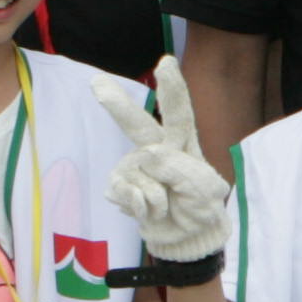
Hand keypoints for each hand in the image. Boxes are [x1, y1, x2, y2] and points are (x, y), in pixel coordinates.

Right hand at [98, 56, 232, 259]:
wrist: (185, 238)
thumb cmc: (200, 207)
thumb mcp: (204, 191)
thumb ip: (180, 171)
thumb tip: (147, 156)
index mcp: (181, 144)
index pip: (178, 114)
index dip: (173, 89)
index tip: (166, 62)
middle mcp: (154, 149)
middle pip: (137, 125)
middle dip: (118, 106)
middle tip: (97, 84)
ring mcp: (134, 165)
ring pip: (137, 175)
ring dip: (155, 198)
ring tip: (166, 206)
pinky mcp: (119, 184)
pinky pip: (124, 193)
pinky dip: (140, 208)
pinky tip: (147, 211)